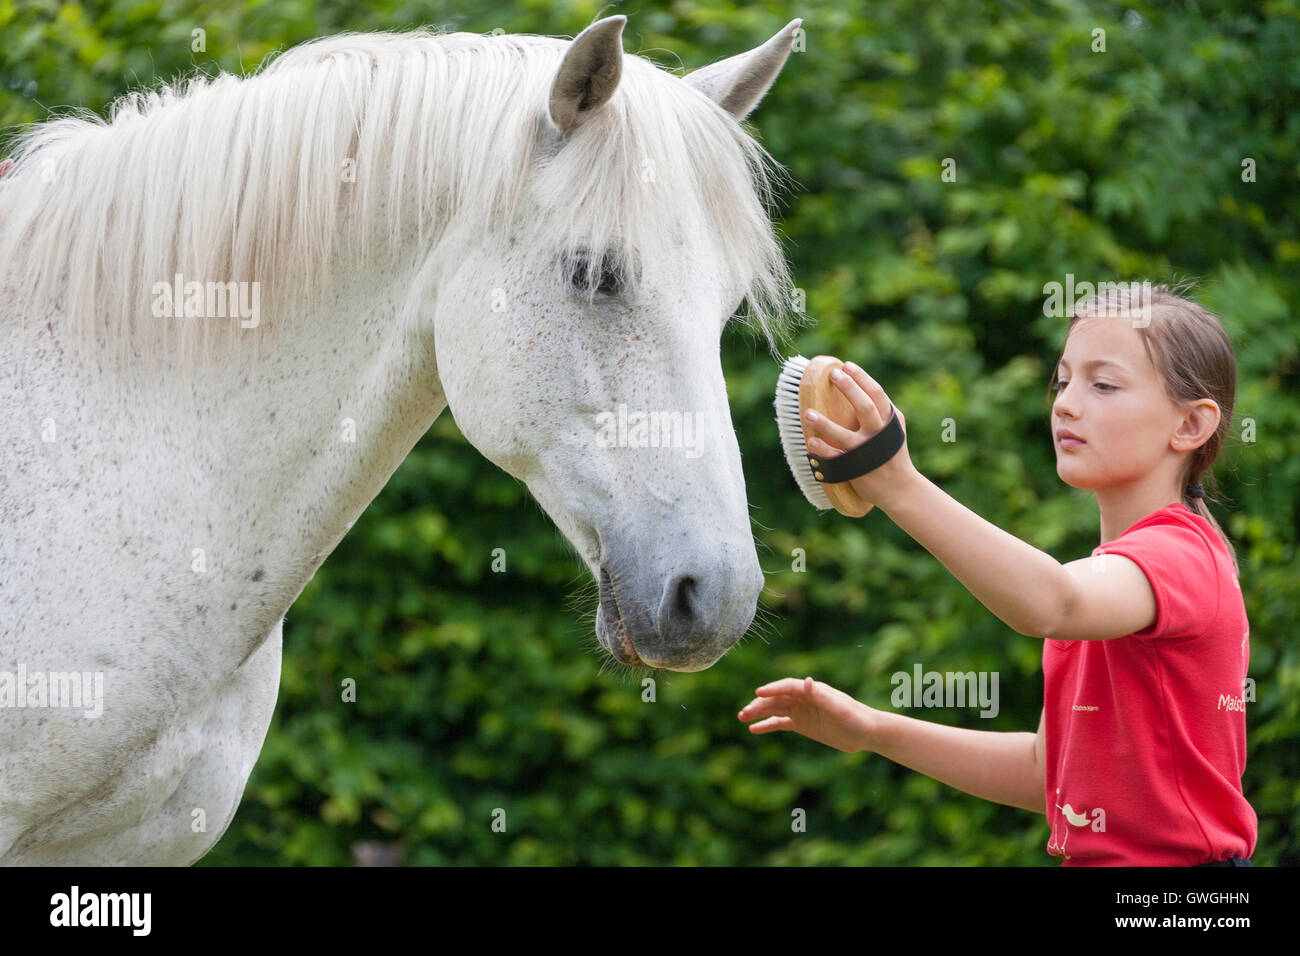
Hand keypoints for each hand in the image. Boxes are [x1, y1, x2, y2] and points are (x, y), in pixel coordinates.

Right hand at [738, 676, 879, 752]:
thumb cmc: (855, 718)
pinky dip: (767, 725)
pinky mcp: (802, 724)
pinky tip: (753, 730)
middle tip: (744, 713)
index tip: (758, 693)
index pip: (787, 687)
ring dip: (758, 713)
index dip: (772, 689)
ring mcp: (801, 711)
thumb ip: (821, 696)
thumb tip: (808, 681)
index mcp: (812, 690)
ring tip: (742, 718)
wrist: (866, 733)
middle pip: (776, 699)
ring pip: (775, 710)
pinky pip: (780, 723)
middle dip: (759, 705)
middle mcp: (803, 698)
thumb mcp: (838, 708)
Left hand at [802, 361, 915, 509]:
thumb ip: (882, 410)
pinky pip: (835, 459)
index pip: (877, 394)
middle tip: (833, 375)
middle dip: (849, 389)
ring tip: (807, 413)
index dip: (861, 378)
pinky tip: (810, 442)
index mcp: (889, 422)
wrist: (898, 489)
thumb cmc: (892, 453)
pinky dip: (822, 451)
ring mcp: (865, 453)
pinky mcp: (853, 469)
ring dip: (824, 424)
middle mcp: (878, 435)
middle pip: (865, 407)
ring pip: (844, 436)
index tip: (846, 366)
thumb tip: (859, 384)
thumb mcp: (894, 429)